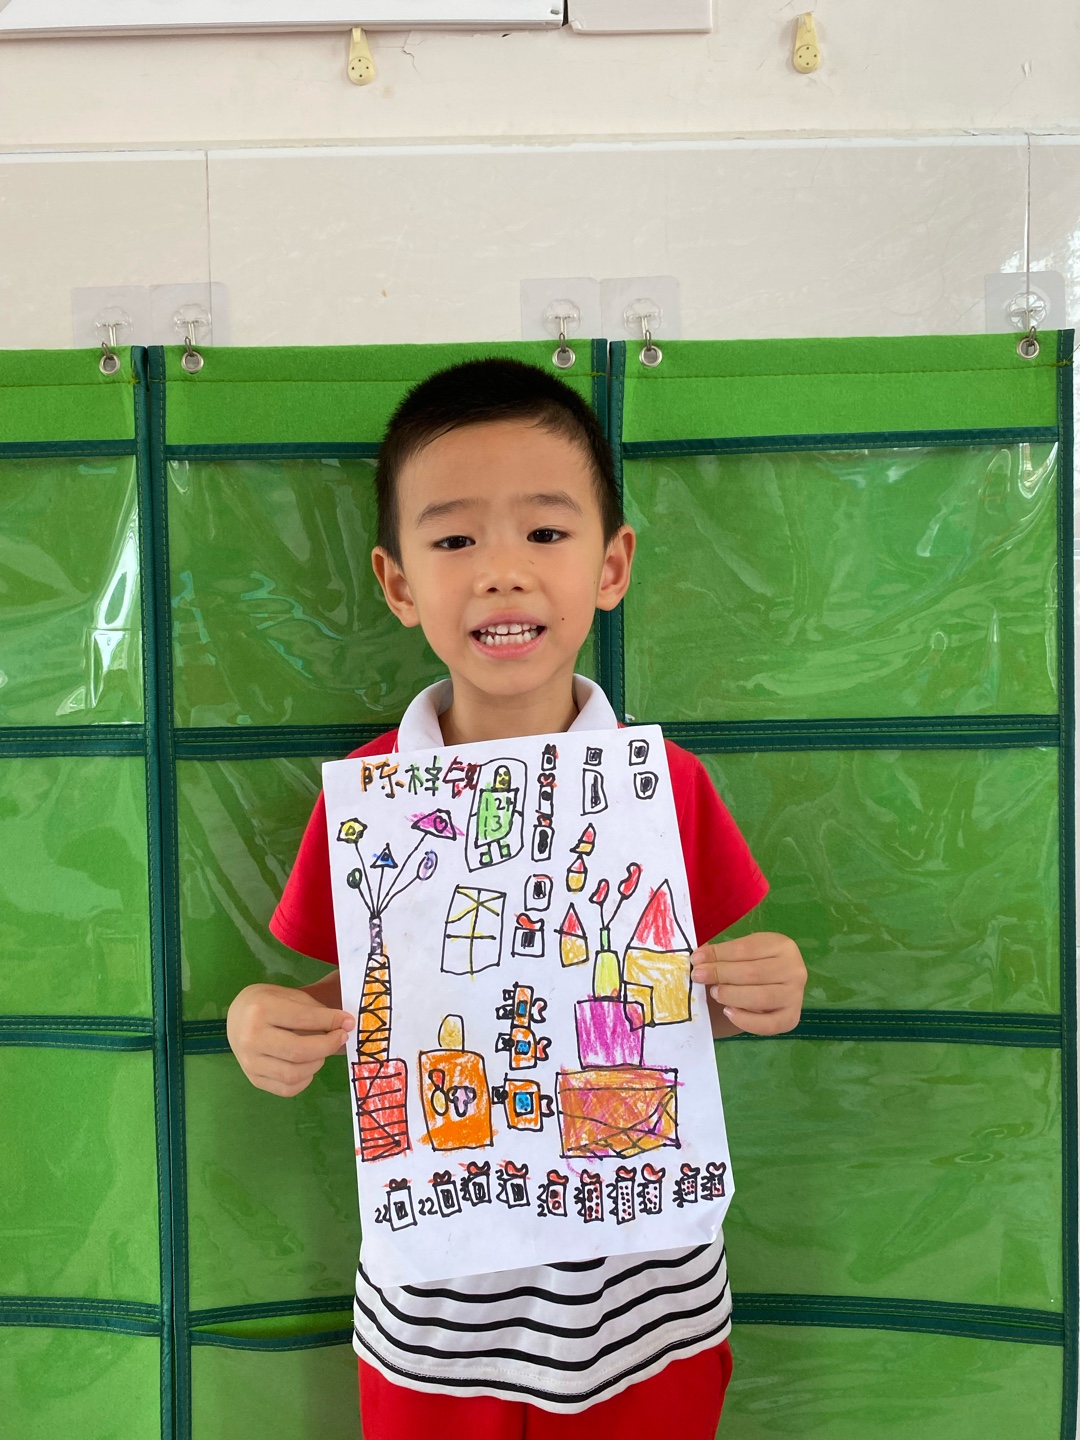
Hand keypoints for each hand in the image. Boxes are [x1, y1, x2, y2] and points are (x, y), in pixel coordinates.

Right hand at [226, 983, 354, 1096]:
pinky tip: (308, 1066)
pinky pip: (286, 1089)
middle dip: (327, 1046)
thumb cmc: (268, 1002)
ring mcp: (249, 1062)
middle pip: (299, 1052)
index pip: (304, 1019)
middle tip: (340, 1038)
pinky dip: (305, 1080)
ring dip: (317, 1063)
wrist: (237, 1016)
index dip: (332, 1021)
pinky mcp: (253, 1079)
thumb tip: (344, 1026)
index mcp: (261, 1010)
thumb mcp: (290, 997)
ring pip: (293, 1074)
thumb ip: (316, 1011)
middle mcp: (251, 1038)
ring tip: (321, 1051)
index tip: (348, 1022)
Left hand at [691, 932, 806, 1037]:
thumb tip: (698, 960)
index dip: (718, 954)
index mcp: (783, 946)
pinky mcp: (791, 1018)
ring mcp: (796, 995)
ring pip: (760, 997)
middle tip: (698, 976)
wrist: (772, 987)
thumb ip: (723, 955)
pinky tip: (728, 1012)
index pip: (746, 949)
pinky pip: (768, 1024)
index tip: (696, 959)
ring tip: (714, 992)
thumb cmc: (753, 965)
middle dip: (720, 974)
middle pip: (753, 973)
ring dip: (731, 995)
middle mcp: (795, 969)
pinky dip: (745, 1020)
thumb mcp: (742, 953)